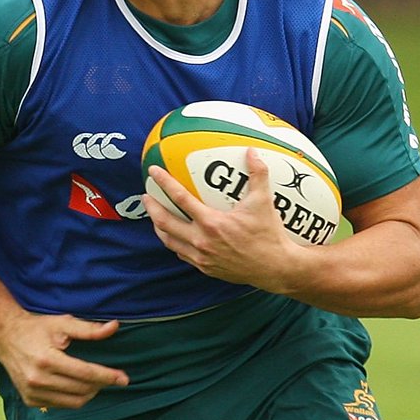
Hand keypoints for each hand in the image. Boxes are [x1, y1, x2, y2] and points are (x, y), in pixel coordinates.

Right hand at [0, 310, 126, 409]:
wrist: (5, 338)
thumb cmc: (36, 329)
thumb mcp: (62, 324)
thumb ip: (89, 329)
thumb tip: (114, 327)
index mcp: (47, 360)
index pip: (86, 373)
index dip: (108, 376)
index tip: (124, 379)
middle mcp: (38, 379)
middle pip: (82, 389)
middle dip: (101, 384)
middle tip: (111, 376)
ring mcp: (32, 393)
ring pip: (74, 402)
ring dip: (90, 392)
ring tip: (95, 381)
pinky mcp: (30, 400)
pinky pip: (61, 405)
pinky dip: (74, 397)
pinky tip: (76, 385)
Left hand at [145, 155, 306, 290]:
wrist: (274, 268)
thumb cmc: (269, 234)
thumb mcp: (264, 201)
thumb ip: (257, 174)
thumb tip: (252, 151)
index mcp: (212, 223)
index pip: (180, 198)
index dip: (164, 183)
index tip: (153, 173)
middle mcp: (201, 241)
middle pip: (165, 222)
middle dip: (152, 208)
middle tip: (146, 196)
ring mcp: (201, 257)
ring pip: (169, 241)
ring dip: (159, 227)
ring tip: (155, 215)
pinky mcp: (205, 268)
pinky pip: (182, 253)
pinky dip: (175, 242)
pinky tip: (175, 235)